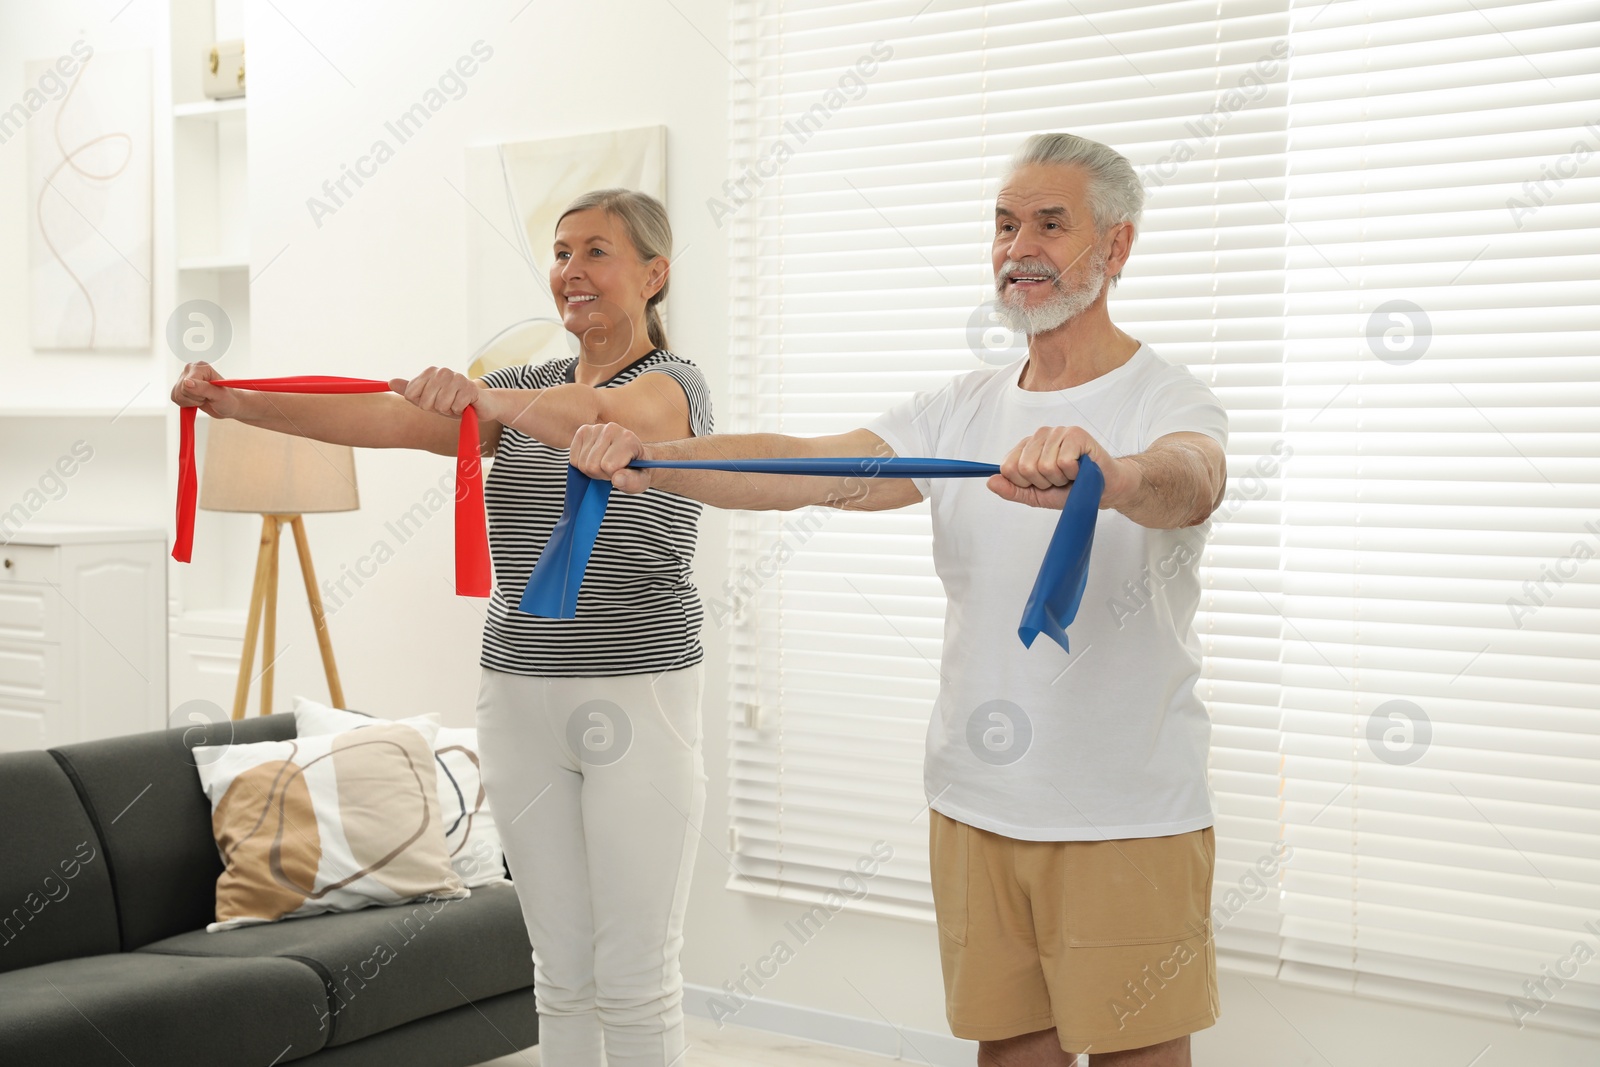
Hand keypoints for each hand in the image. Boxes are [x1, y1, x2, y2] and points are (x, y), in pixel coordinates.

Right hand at [172, 361, 240, 418]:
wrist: (228, 405)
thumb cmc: (227, 399)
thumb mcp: (218, 395)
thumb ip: (203, 388)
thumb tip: (186, 382)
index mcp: (200, 367)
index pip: (186, 383)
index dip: (197, 394)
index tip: (209, 394)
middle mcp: (190, 369)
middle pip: (180, 390)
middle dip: (194, 398)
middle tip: (207, 397)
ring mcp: (184, 378)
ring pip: (176, 395)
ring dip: (190, 402)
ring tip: (203, 398)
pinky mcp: (180, 387)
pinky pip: (175, 398)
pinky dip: (186, 404)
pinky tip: (196, 401)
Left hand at [389, 367, 483, 418]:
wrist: (480, 405)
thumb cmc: (452, 401)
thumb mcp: (428, 398)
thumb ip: (409, 390)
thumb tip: (390, 382)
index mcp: (430, 372)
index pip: (411, 394)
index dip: (422, 403)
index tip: (434, 400)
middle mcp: (442, 371)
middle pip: (425, 402)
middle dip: (436, 409)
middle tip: (447, 404)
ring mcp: (457, 378)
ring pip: (441, 405)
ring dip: (449, 410)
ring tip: (457, 404)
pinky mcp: (470, 387)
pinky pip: (456, 408)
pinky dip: (460, 411)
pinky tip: (466, 405)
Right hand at [570, 422, 652, 493]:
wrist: (632, 457)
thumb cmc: (636, 470)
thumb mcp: (641, 481)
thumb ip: (632, 482)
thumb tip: (617, 479)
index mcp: (628, 439)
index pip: (608, 466)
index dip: (613, 476)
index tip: (621, 472)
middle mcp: (611, 429)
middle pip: (592, 465)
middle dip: (601, 474)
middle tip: (612, 470)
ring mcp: (596, 428)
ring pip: (581, 463)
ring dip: (591, 470)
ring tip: (604, 464)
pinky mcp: (583, 431)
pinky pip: (573, 458)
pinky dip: (581, 464)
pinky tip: (594, 459)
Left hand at [987, 425, 1134, 510]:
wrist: (1103, 490)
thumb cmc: (1070, 490)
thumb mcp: (1036, 495)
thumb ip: (1012, 490)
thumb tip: (990, 482)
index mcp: (1027, 448)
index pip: (1007, 467)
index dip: (1025, 484)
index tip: (1041, 484)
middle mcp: (1040, 436)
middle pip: (1025, 468)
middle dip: (1043, 483)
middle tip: (1059, 480)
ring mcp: (1058, 432)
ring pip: (1044, 466)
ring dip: (1060, 479)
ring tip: (1071, 475)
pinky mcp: (1075, 434)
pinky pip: (1062, 462)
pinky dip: (1073, 473)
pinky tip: (1080, 469)